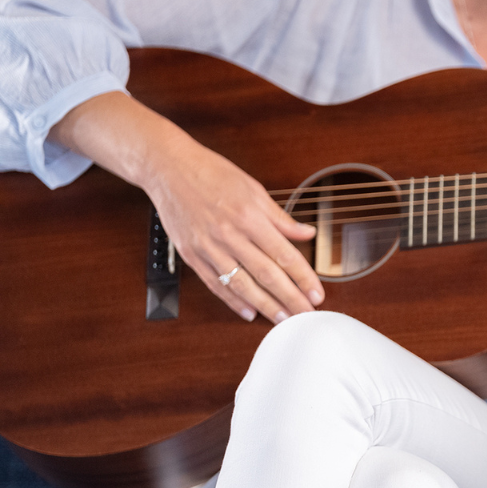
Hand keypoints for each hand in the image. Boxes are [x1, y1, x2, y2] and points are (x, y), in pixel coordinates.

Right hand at [50, 92, 322, 321]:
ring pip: (241, 284)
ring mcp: (208, 247)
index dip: (303, 278)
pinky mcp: (191, 254)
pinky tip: (249, 312)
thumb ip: (280, 217)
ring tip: (282, 319)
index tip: (317, 294)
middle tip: (307, 315)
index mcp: (249, 217)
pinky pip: (214, 283)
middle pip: (266, 274)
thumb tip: (307, 233)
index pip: (284, 255)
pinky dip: (232, 300)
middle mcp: (229, 234)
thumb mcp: (253, 189)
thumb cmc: (211, 173)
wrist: (167, 168)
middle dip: (289, 298)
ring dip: (264, 305)